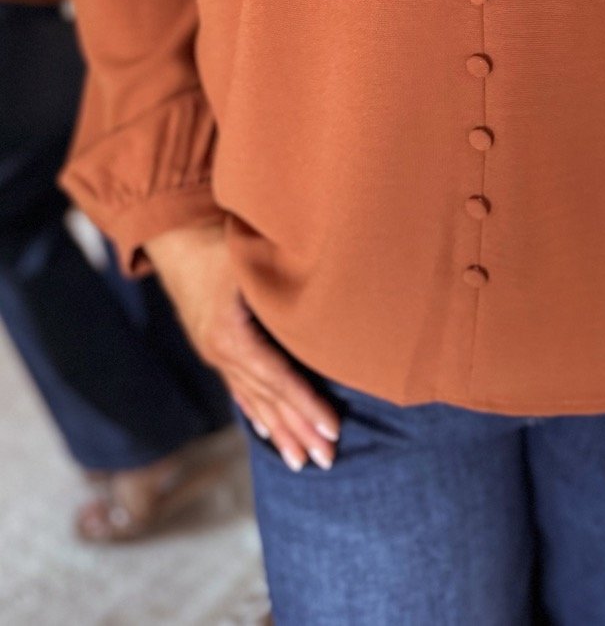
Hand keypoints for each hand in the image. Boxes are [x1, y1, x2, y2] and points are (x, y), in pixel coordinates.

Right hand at [145, 221, 340, 470]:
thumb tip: (330, 294)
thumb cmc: (221, 241)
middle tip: (328, 461)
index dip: (306, 406)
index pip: (278, 380)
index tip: (333, 430)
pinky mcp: (214, 349)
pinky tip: (267, 431)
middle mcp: (220, 352)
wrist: (176, 237)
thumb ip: (284, 281)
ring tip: (301, 461)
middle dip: (298, 431)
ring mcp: (214, 354)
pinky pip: (239, 389)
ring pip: (253, 400)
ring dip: (280, 431)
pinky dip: (257, 411)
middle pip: (267, 400)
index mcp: (231, 335)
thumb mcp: (252, 258)